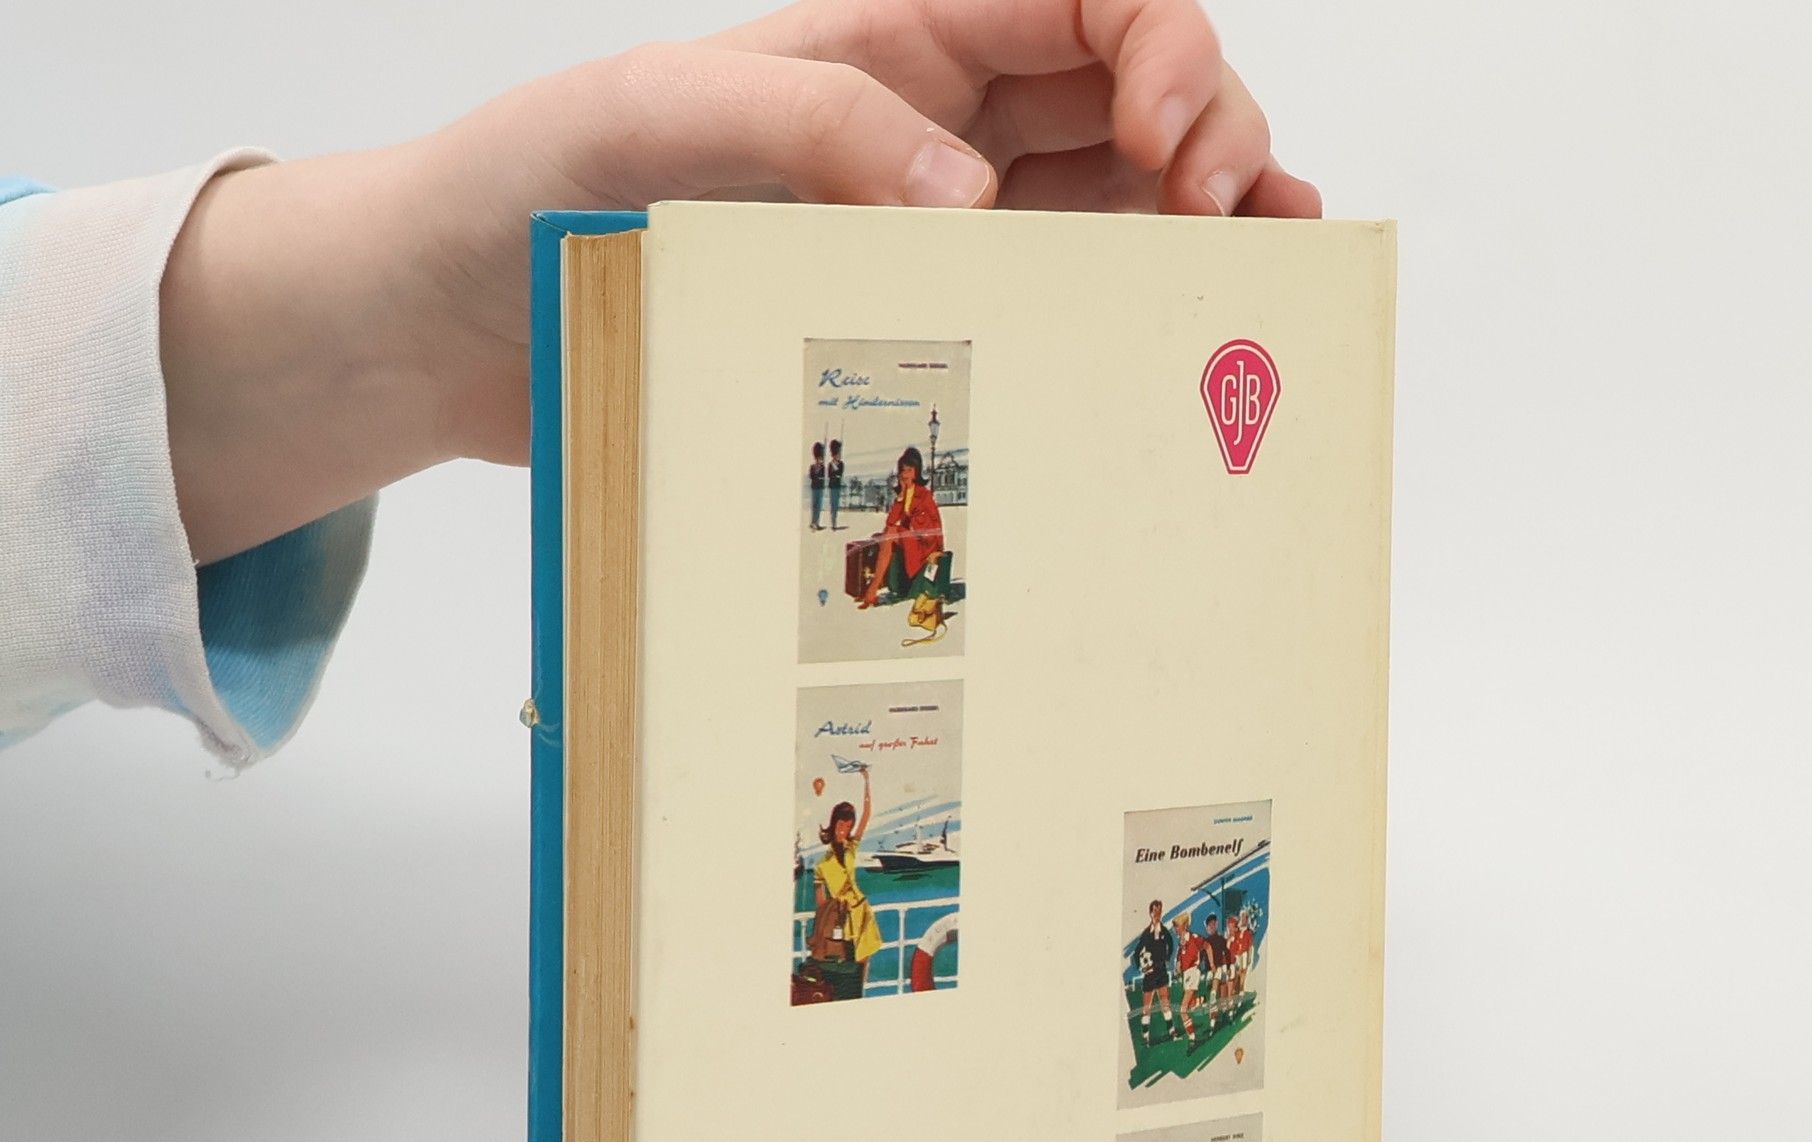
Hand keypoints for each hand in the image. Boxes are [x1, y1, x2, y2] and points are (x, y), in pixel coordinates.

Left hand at [161, 0, 1318, 562]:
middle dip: (1209, 130)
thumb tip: (971, 198)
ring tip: (1256, 272)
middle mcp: (934, 126)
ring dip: (1204, 226)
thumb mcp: (654, 121)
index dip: (1164, 46)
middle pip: (1131, 93)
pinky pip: (1057, 303)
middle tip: (1219, 218)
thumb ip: (811, 127)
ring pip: (1119, 202)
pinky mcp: (922, 324)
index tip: (1171, 137)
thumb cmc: (531, 189)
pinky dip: (1136, 312)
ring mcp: (939, 232)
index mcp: (890, 39)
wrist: (460, 325)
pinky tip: (1184, 336)